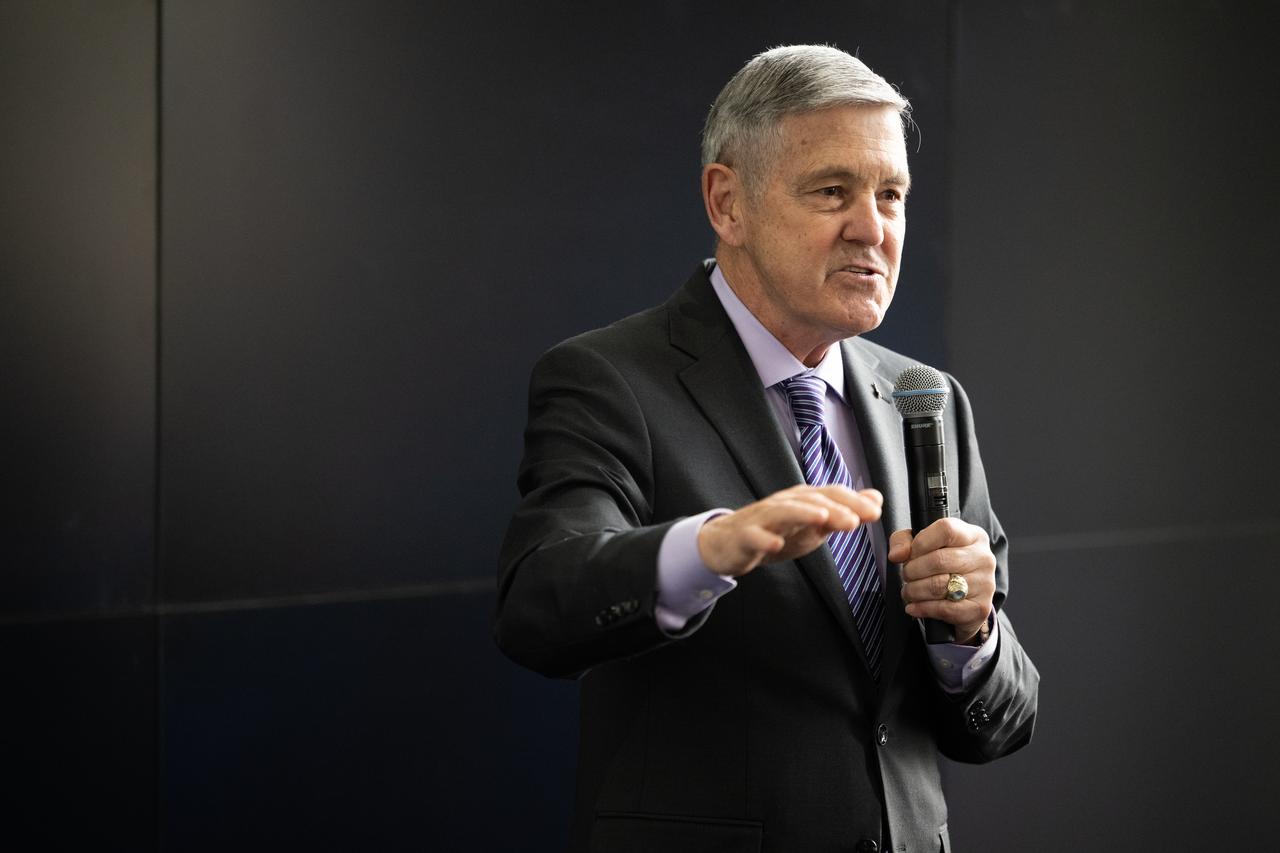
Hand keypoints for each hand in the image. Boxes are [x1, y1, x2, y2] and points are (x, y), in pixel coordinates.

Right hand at [698, 485, 882, 576]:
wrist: (729, 542)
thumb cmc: (775, 531)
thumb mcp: (814, 524)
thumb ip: (844, 512)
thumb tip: (875, 499)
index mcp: (803, 500)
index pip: (831, 495)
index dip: (853, 502)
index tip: (875, 512)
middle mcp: (785, 504)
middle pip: (811, 501)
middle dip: (835, 508)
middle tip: (856, 519)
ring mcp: (763, 519)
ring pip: (784, 512)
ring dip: (804, 513)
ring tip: (823, 519)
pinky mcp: (745, 536)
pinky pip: (754, 536)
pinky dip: (764, 539)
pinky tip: (776, 545)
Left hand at [889, 518, 994, 643]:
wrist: (965, 597)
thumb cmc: (941, 565)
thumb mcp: (921, 544)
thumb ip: (903, 540)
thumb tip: (897, 555)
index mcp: (972, 535)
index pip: (946, 530)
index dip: (920, 543)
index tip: (910, 554)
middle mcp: (983, 557)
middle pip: (939, 560)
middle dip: (913, 570)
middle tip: (906, 576)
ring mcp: (985, 583)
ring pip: (939, 586)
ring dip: (914, 591)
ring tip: (908, 591)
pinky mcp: (980, 608)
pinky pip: (945, 609)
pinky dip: (923, 608)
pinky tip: (913, 607)